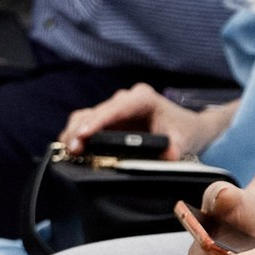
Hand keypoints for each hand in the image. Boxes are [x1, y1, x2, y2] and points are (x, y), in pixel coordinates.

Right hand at [59, 82, 224, 160]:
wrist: (186, 127)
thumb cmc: (184, 131)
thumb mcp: (184, 140)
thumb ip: (176, 148)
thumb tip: (168, 155)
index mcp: (143, 99)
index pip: (117, 107)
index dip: (98, 120)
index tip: (84, 134)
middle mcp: (125, 99)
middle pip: (96, 111)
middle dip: (81, 129)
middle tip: (73, 149)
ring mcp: (114, 109)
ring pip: (86, 116)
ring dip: (74, 132)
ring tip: (68, 151)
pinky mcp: (107, 120)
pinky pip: (86, 124)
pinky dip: (76, 135)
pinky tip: (70, 149)